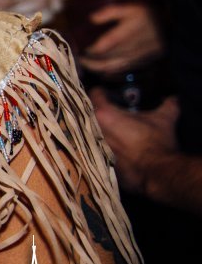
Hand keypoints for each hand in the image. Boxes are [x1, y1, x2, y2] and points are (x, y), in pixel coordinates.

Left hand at [77, 3, 162, 74]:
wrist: (172, 28)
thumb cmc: (148, 16)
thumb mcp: (130, 8)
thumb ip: (110, 12)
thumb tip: (91, 18)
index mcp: (129, 33)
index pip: (105, 45)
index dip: (91, 49)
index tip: (79, 48)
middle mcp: (132, 48)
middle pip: (107, 58)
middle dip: (91, 59)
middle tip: (78, 57)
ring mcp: (137, 57)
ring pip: (113, 66)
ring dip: (97, 67)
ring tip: (85, 63)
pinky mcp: (141, 62)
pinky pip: (122, 69)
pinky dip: (109, 70)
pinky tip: (100, 68)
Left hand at [90, 91, 201, 215]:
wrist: (157, 171)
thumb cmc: (156, 142)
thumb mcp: (164, 119)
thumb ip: (168, 105)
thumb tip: (174, 98)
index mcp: (104, 114)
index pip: (95, 94)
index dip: (101, 91)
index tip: (106, 91)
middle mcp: (94, 129)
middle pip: (89, 114)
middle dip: (98, 110)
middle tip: (109, 108)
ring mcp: (95, 146)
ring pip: (91, 131)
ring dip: (99, 128)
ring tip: (112, 126)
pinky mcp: (100, 161)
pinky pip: (97, 148)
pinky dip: (103, 144)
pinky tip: (115, 144)